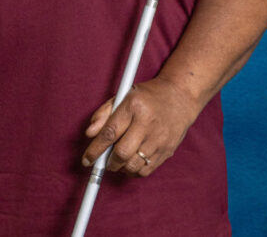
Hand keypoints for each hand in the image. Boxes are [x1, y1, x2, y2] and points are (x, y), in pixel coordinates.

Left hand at [80, 77, 200, 176]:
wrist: (180, 96)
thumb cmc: (147, 96)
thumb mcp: (123, 95)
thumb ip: (104, 113)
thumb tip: (89, 134)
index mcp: (134, 106)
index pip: (110, 133)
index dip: (95, 150)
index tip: (86, 160)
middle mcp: (148, 123)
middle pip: (121, 153)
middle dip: (108, 162)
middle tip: (105, 160)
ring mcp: (159, 139)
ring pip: (133, 165)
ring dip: (121, 168)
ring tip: (119, 160)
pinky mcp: (167, 150)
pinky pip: (145, 171)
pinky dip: (134, 171)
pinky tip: (132, 162)